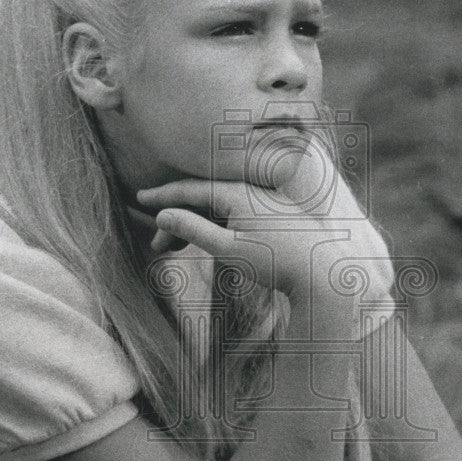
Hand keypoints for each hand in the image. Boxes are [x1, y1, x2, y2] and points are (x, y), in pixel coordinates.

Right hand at [138, 147, 392, 302]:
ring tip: (172, 249)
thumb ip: (194, 229)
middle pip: (201, 197)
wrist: (322, 271)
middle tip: (153, 240)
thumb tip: (162, 215)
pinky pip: (232, 214)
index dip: (163, 195)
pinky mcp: (270, 216)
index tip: (140, 198)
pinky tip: (203, 241)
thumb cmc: (275, 262)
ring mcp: (261, 203)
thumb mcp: (228, 248)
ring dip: (192, 224)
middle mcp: (249, 192)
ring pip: (216, 208)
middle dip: (174, 216)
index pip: (190, 188)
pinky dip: (212, 226)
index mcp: (237, 194)